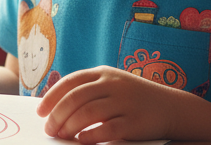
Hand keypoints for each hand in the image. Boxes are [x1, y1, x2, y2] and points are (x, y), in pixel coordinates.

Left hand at [35, 65, 183, 142]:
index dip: (52, 96)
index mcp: (103, 73)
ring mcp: (124, 102)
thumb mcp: (111, 84)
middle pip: (76, 98)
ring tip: (61, 136)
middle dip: (58, 115)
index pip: (70, 82)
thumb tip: (57, 107)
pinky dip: (92, 135)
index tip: (40, 111)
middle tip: (49, 129)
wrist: (170, 106)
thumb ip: (89, 90)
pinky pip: (108, 129)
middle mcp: (112, 84)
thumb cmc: (133, 97)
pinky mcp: (134, 122)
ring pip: (88, 113)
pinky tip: (81, 140)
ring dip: (70, 126)